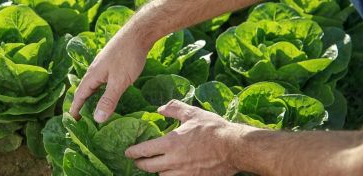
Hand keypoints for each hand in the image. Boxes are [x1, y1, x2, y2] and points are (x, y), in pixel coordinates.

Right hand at [69, 31, 151, 122]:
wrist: (138, 33)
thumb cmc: (128, 57)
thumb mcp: (119, 82)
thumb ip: (108, 100)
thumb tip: (97, 119)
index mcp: (93, 75)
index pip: (80, 95)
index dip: (75, 109)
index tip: (71, 121)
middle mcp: (95, 69)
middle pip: (85, 89)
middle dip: (81, 103)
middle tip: (80, 118)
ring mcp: (104, 64)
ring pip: (94, 84)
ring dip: (92, 96)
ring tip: (93, 107)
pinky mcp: (113, 61)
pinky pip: (103, 79)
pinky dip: (102, 89)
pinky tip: (108, 90)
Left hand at [125, 100, 250, 175]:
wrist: (234, 147)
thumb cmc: (213, 129)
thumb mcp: (193, 113)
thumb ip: (174, 108)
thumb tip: (160, 108)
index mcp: (171, 143)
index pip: (144, 150)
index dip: (133, 152)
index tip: (128, 152)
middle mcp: (174, 161)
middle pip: (149, 167)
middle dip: (140, 164)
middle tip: (138, 160)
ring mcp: (183, 173)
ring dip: (156, 171)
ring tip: (156, 166)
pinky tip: (171, 172)